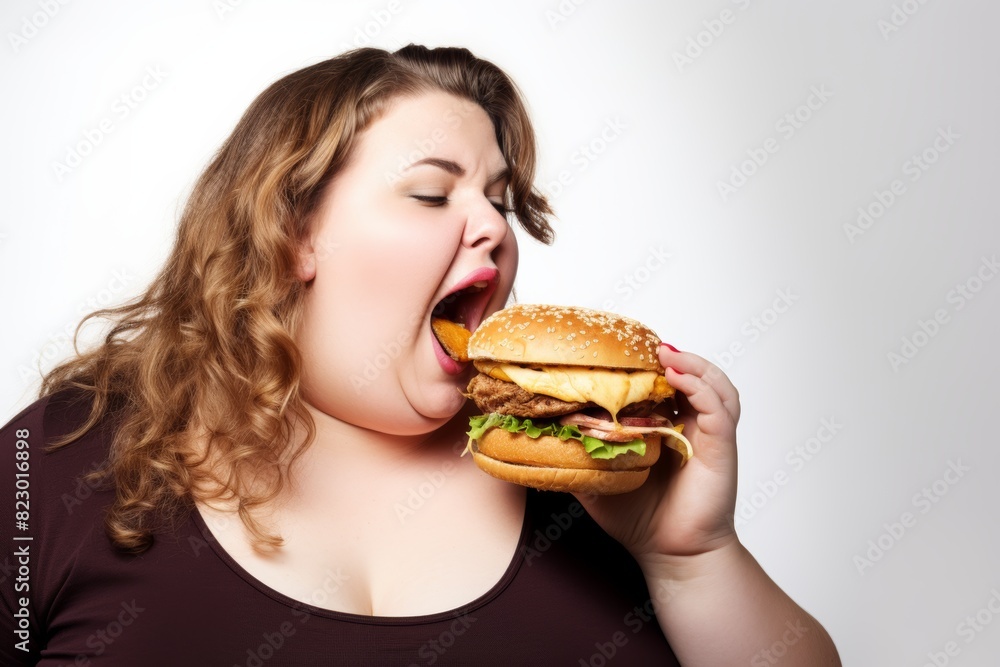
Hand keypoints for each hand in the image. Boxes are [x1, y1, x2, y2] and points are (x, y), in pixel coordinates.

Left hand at [573, 344, 740, 564]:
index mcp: (665, 427)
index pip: (663, 383)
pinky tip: (679, 378)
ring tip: (664, 353)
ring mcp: (708, 435)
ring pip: (712, 383)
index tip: (622, 350)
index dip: (648, 364)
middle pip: (692, 375)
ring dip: (691, 364)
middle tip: (646, 345)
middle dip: (670, 355)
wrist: (671, 555)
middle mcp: (691, 425)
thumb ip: (574, 457)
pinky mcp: (722, 448)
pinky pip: (720, 409)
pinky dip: (702, 388)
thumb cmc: (639, 519)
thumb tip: (537, 438)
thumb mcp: (596, 481)